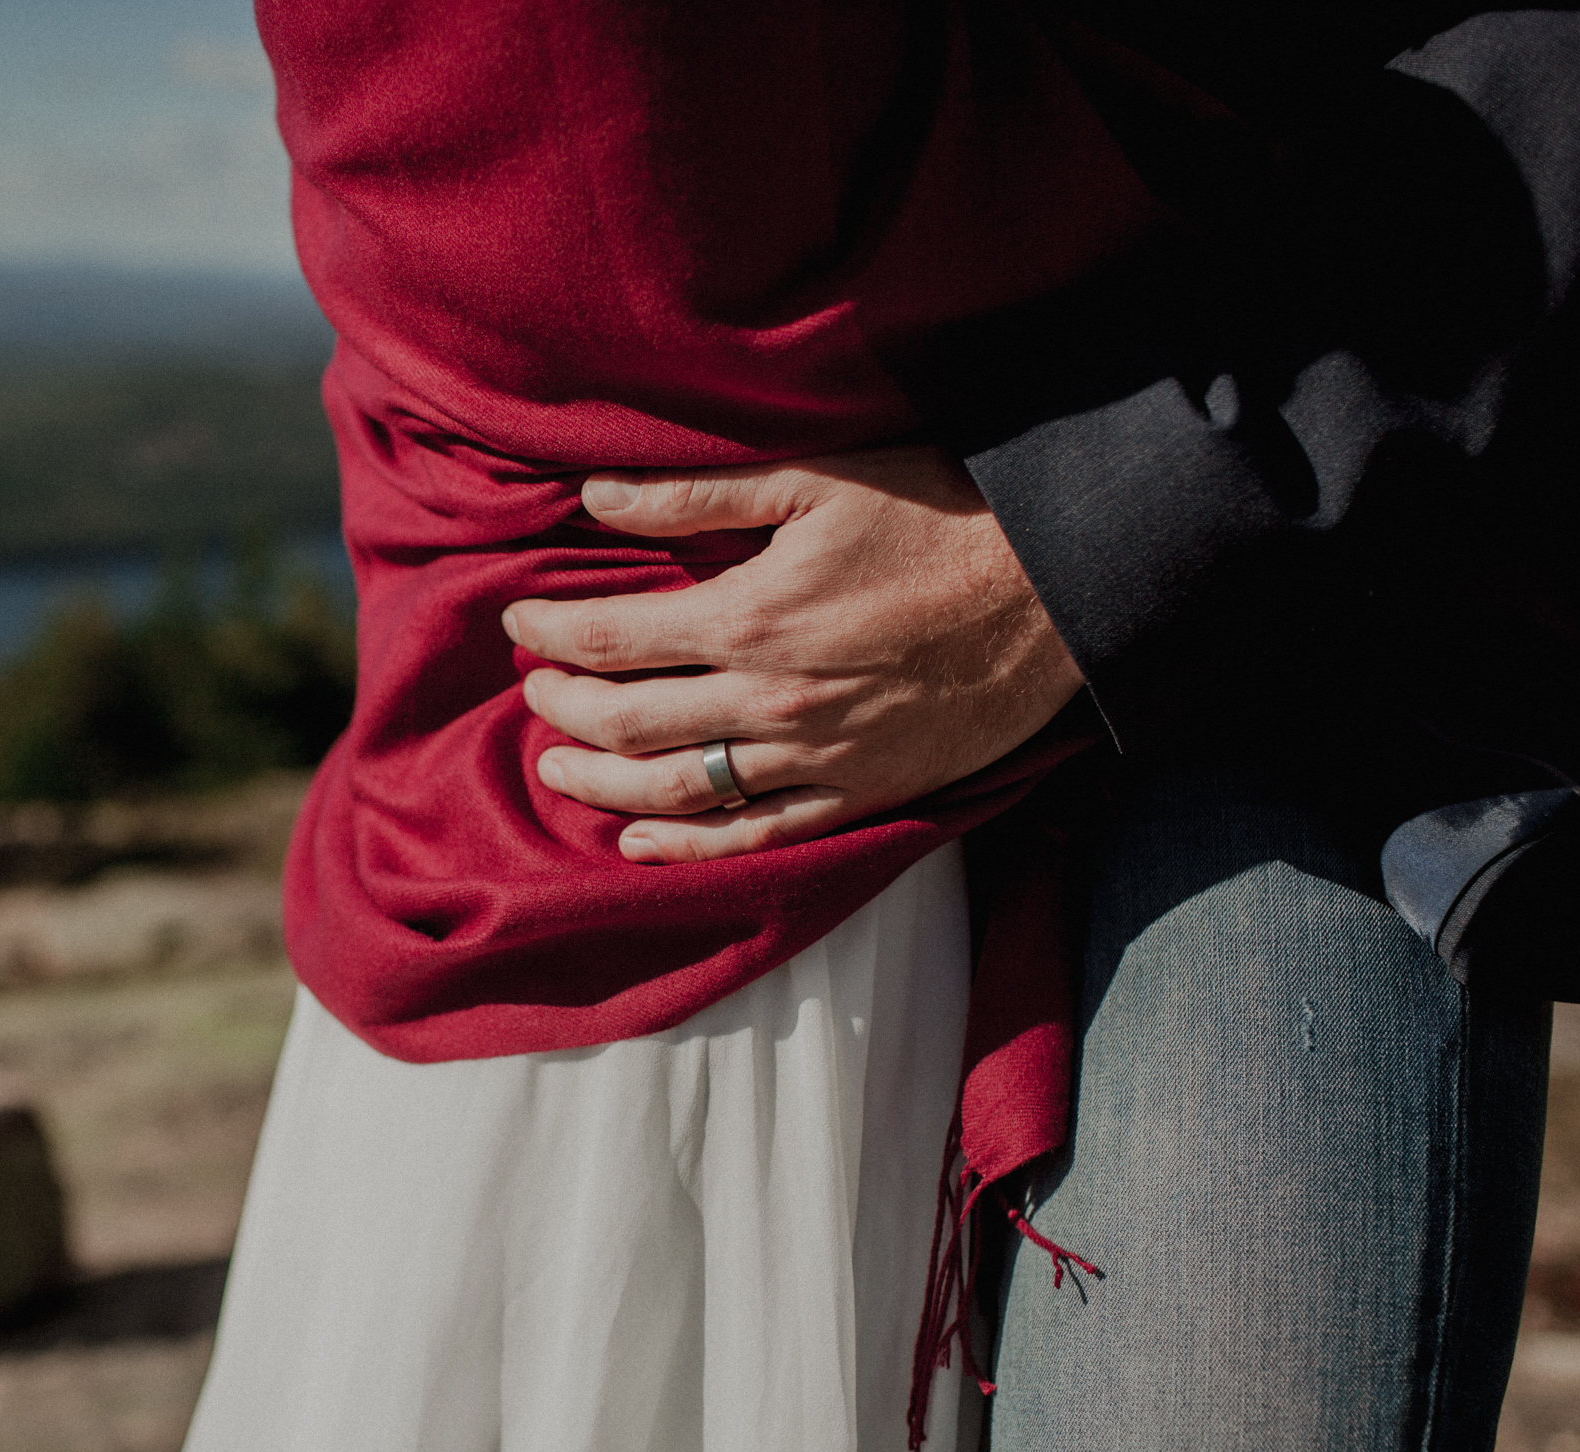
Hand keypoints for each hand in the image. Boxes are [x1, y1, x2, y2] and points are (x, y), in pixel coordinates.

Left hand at [502, 446, 1082, 862]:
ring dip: (600, 783)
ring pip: (674, 791)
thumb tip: (593, 498)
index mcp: (752, 615)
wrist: (1060, 586)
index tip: (520, 619)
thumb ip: (696, 494)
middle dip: (562, 705)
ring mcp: (815, 759)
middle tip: (534, 688)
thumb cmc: (941, 515)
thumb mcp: (817, 477)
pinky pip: (754, 838)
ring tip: (558, 764)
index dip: (550, 633)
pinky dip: (686, 846)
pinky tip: (640, 839)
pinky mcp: (860, 795)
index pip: (611, 638)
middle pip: (626, 721)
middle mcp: (771, 700)